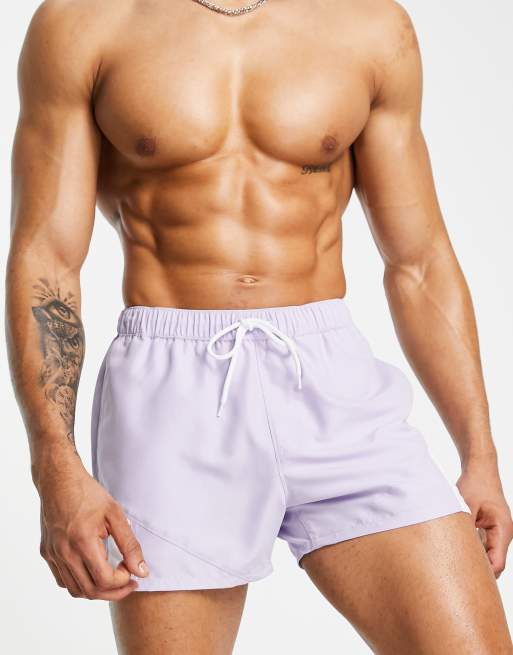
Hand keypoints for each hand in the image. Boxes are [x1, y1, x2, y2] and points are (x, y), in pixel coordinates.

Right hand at [37, 454, 148, 599]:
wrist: (59, 481)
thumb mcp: (115, 514)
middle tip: (130, 581)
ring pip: (75, 590)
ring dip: (97, 591)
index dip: (123, 581)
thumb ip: (130, 544)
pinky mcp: (47, 553)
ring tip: (113, 579)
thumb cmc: (88, 494)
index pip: (104, 580)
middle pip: (90, 591)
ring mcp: (53, 555)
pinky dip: (80, 584)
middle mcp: (64, 552)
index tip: (132, 570)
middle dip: (114, 592)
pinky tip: (93, 572)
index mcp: (83, 541)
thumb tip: (142, 570)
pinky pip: (63, 580)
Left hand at [457, 456, 512, 577]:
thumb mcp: (466, 506)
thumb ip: (463, 527)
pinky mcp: (489, 528)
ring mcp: (497, 532)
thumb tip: (453, 548)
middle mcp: (503, 534)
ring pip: (488, 556)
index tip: (464, 582)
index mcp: (502, 531)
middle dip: (478, 572)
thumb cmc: (475, 484)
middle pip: (494, 564)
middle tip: (456, 580)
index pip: (497, 563)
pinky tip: (455, 552)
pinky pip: (483, 546)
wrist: (480, 468)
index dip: (483, 575)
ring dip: (474, 561)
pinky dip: (472, 551)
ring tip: (454, 568)